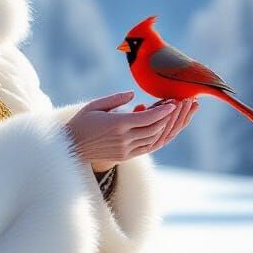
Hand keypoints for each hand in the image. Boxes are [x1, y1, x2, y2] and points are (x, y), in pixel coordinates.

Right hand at [64, 92, 198, 167]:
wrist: (71, 147)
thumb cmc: (82, 121)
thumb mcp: (95, 105)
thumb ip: (116, 99)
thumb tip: (134, 95)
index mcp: (117, 125)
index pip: (147, 119)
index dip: (163, 111)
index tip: (174, 102)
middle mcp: (124, 139)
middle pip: (155, 129)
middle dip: (170, 117)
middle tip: (180, 105)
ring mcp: (126, 150)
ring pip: (155, 140)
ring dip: (168, 127)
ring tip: (178, 115)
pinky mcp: (126, 157)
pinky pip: (149, 147)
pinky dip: (159, 137)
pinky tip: (164, 125)